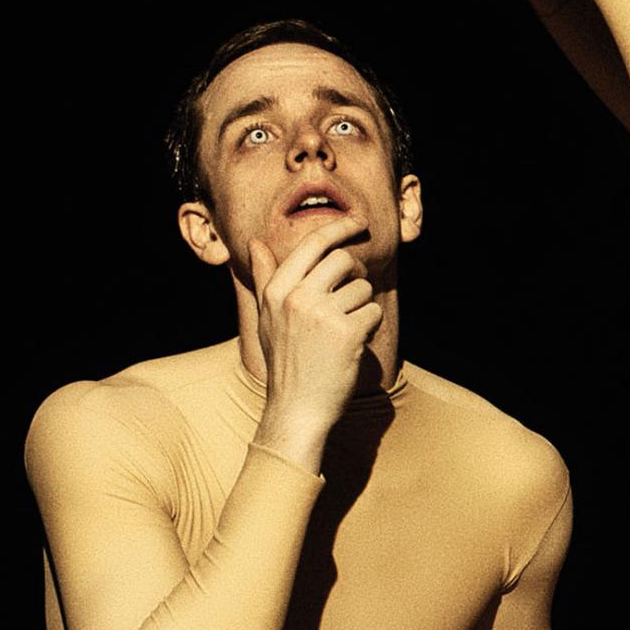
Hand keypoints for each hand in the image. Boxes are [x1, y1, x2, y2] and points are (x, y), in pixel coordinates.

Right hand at [249, 218, 383, 459]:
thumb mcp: (266, 318)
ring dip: (362, 307)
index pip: (312, 244)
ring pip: (362, 288)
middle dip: (354, 276)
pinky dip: (370, 327)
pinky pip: (373, 311)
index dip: (339, 227)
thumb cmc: (286, 362)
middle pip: (343, 260)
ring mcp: (321, 313)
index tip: (357, 221)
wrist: (297, 408)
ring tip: (344, 332)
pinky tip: (353, 345)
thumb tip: (255, 243)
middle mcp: (296, 296)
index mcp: (276, 290)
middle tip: (349, 299)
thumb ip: (265, 279)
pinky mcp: (346, 331)